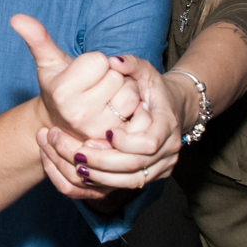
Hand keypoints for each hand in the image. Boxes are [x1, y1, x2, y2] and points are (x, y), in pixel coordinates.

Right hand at [9, 14, 140, 139]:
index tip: (85, 75)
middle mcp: (79, 113)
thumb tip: (17, 17)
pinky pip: (137, 110)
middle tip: (96, 87)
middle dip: (110, 76)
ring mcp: (98, 129)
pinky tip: (116, 110)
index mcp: (63, 92)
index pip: (99, 60)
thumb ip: (37, 38)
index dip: (95, 63)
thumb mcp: (48, 63)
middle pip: (116, 76)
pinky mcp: (115, 138)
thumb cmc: (58, 87)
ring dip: (123, 91)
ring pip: (130, 93)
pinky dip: (131, 107)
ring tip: (106, 98)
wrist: (63, 124)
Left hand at [37, 54, 184, 194]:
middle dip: (102, 161)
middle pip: (135, 166)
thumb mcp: (144, 70)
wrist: (172, 107)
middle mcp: (169, 149)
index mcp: (168, 123)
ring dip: (100, 175)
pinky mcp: (154, 175)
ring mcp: (163, 165)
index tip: (105, 133)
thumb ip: (130, 63)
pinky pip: (128, 185)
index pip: (149, 142)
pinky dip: (105, 181)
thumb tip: (114, 61)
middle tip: (75, 152)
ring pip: (130, 181)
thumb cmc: (153, 87)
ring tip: (74, 162)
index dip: (125, 141)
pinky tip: (83, 172)